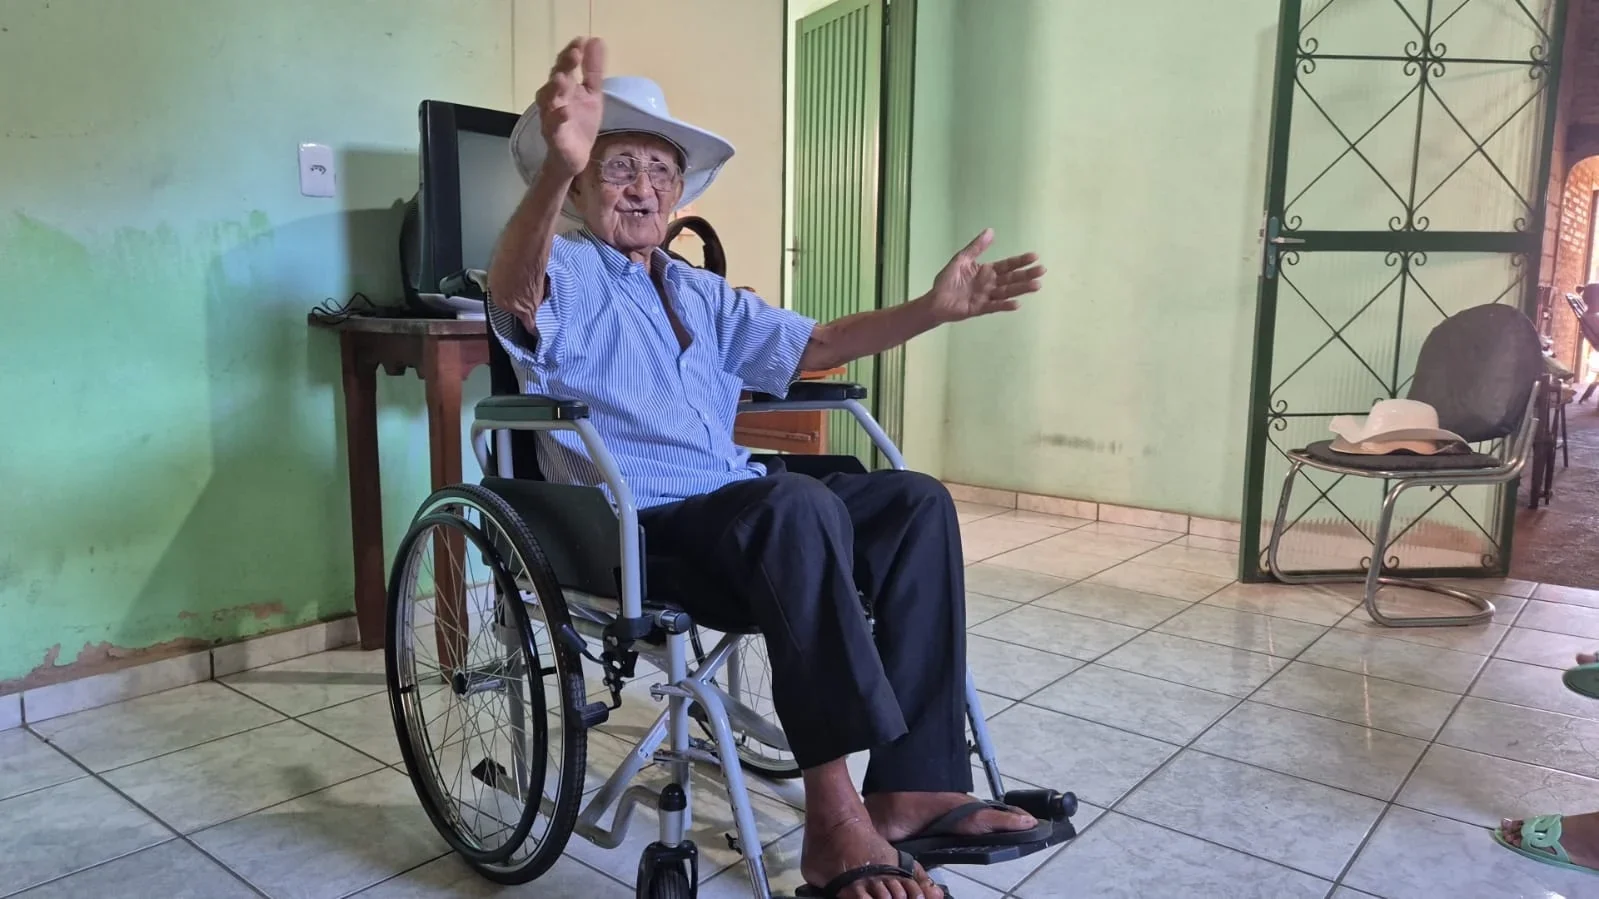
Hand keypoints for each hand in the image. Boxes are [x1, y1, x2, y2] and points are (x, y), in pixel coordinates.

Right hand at [536, 36, 605, 176]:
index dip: (571, 54)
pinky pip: (552, 127)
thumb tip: (596, 39)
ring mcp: (551, 118)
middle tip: (574, 53)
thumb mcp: (592, 94)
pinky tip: (565, 111)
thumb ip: (593, 70)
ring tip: (563, 78)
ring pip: (548, 101)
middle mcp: (553, 99)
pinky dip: (557, 119)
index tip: (581, 41)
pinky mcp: (554, 138)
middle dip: (564, 65)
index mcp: (563, 87)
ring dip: (554, 89)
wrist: (575, 157)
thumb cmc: (580, 122)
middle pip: (555, 79)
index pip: (564, 66)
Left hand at [925, 229, 1044, 323]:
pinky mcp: (980, 308)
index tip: (1034, 256)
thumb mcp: (961, 259)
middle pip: (1011, 278)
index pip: (1007, 265)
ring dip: (1021, 289)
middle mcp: (990, 284)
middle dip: (1027, 274)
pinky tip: (1017, 304)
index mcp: (987, 271)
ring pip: (1007, 292)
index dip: (1020, 261)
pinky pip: (994, 306)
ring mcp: (986, 297)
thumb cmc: (947, 280)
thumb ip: (976, 247)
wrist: (935, 300)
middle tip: (1042, 270)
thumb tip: (991, 230)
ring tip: (1036, 286)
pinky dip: (1005, 305)